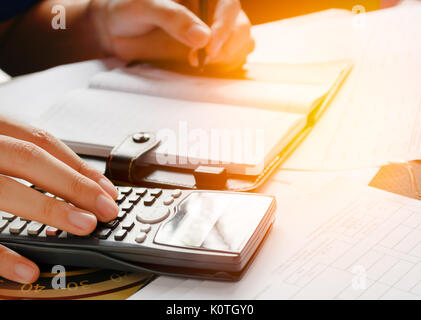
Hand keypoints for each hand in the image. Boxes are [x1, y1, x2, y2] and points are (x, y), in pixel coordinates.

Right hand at [0, 116, 118, 283]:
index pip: (40, 139)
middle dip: (72, 182)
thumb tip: (73, 179)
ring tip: (82, 227)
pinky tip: (26, 269)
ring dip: (46, 208)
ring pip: (1, 188)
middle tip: (106, 208)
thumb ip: (16, 154)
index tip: (107, 189)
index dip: (78, 165)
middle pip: (27, 157)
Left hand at [89, 0, 253, 70]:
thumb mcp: (145, 8)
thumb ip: (173, 18)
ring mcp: (211, 29)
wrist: (116, 31)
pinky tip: (208, 65)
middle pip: (240, 23)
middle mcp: (210, 9)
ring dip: (231, 54)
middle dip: (230, 42)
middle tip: (209, 57)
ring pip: (242, 40)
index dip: (225, 24)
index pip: (227, 3)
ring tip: (206, 62)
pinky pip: (231, 55)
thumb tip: (203, 37)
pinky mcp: (208, 49)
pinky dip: (227, 63)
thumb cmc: (127, 11)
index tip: (211, 46)